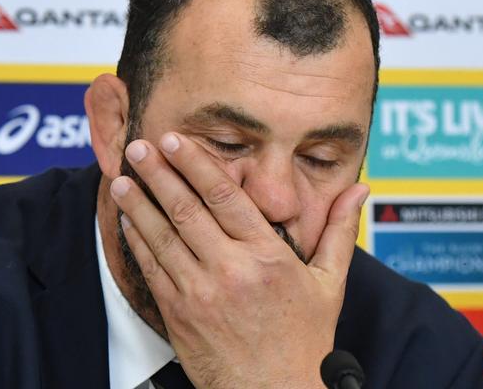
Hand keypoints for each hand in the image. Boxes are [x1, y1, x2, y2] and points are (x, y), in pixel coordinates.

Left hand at [110, 132, 368, 388]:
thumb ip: (339, 231)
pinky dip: (138, 240)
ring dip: (138, 204)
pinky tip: (128, 219)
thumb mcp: (329, 284)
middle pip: (186, 210)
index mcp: (267, 257)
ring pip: (162, 236)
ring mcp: (200, 292)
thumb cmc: (303, 340)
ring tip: (122, 177)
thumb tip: (361, 190)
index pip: (225, 198)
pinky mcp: (179, 313)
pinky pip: (153, 268)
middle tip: (138, 147)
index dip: (196, 164)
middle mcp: (230, 270)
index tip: (174, 141)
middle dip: (159, 173)